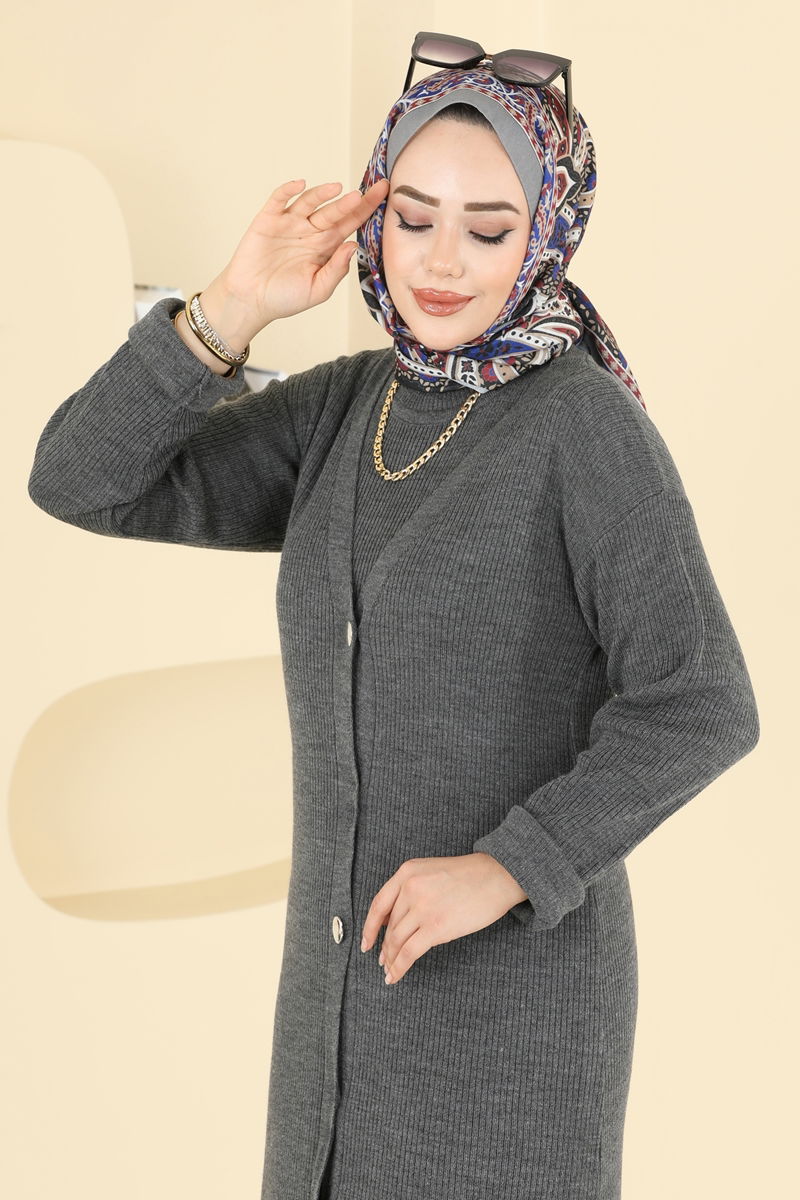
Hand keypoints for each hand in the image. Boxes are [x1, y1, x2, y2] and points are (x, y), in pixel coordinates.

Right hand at [219, 176, 389, 328]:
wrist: (250, 300)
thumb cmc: (284, 298)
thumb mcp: (318, 290)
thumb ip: (336, 269)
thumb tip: (353, 245)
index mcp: (326, 247)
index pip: (350, 224)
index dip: (366, 210)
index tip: (385, 195)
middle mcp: (310, 232)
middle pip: (335, 211)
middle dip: (353, 201)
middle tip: (371, 190)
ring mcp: (290, 223)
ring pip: (310, 202)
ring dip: (323, 194)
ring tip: (338, 189)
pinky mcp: (268, 219)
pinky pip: (279, 199)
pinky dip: (288, 190)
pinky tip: (301, 185)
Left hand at [360, 852, 527, 984]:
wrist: (497, 876)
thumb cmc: (469, 876)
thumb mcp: (432, 872)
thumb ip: (411, 889)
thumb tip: (393, 921)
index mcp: (407, 872)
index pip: (378, 904)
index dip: (370, 927)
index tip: (367, 942)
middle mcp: (410, 888)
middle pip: (390, 926)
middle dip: (385, 946)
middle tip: (383, 960)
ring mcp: (422, 908)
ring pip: (397, 940)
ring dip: (391, 959)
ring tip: (389, 970)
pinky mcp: (436, 927)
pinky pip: (409, 952)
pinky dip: (399, 967)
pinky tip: (396, 975)